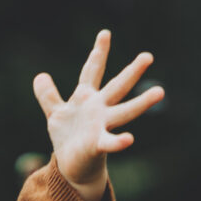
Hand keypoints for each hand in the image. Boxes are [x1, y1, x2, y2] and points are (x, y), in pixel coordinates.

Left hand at [33, 31, 160, 200]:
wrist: (72, 167)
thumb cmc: (68, 139)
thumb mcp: (55, 113)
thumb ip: (48, 95)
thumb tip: (40, 76)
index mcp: (87, 99)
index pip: (92, 71)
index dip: (99, 53)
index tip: (106, 33)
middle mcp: (99, 109)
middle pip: (117, 87)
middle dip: (132, 71)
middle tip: (148, 56)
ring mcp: (102, 126)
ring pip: (125, 111)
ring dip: (142, 102)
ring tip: (160, 92)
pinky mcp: (98, 145)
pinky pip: (110, 142)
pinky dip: (118, 142)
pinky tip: (128, 140)